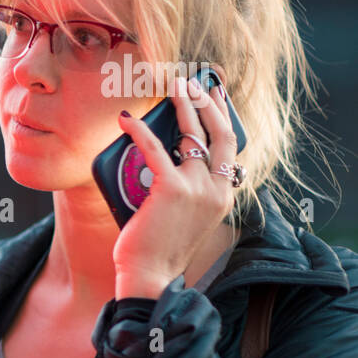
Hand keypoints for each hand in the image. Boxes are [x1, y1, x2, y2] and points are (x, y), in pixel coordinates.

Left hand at [112, 70, 237, 298]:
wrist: (150, 276)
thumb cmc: (159, 248)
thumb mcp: (185, 217)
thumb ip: (187, 190)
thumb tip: (167, 158)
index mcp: (224, 196)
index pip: (231, 148)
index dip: (223, 117)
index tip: (216, 95)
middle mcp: (217, 190)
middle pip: (221, 134)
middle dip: (208, 102)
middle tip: (194, 81)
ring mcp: (197, 188)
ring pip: (193, 136)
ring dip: (182, 107)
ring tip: (172, 86)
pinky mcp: (171, 189)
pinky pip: (155, 149)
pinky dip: (139, 131)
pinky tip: (126, 120)